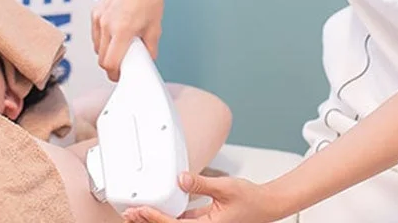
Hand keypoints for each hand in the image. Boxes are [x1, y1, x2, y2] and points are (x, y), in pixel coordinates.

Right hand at [91, 0, 164, 80]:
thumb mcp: (155, 27)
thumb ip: (149, 49)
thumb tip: (146, 61)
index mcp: (122, 30)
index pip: (110, 63)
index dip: (115, 74)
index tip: (120, 76)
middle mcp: (106, 24)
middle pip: (101, 58)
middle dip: (111, 64)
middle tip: (123, 63)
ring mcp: (98, 17)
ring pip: (97, 47)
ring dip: (106, 52)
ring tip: (121, 45)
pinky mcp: (95, 11)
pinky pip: (95, 34)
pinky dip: (102, 39)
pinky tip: (115, 33)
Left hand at [122, 173, 278, 222]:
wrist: (267, 205)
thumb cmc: (252, 200)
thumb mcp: (226, 187)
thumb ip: (202, 184)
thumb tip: (181, 180)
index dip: (155, 218)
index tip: (140, 210)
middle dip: (149, 220)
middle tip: (129, 213)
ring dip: (157, 218)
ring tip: (138, 211)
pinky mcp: (206, 221)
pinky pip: (183, 219)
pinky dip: (170, 214)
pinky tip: (160, 207)